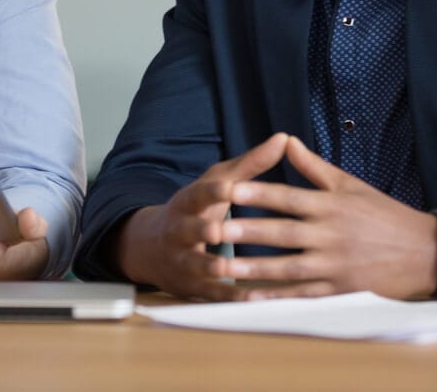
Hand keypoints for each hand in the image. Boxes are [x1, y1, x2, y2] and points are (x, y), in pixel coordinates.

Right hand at [114, 132, 289, 300]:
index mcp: (188, 201)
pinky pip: (209, 293)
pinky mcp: (190, 286)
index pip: (199, 194)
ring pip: (196, 264)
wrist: (153, 247)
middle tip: (219, 231)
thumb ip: (250, 164)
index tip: (228, 187)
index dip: (212, 191)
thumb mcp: (216, 182)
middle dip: (203, 231)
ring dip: (212, 268)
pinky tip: (250, 299)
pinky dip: (228, 296)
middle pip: (190, 230)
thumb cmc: (198, 208)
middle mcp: (179, 230)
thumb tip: (284, 138)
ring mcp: (182, 259)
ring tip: (230, 270)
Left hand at [223, 135, 436, 298]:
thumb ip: (314, 166)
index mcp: (331, 205)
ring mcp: (335, 264)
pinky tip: (252, 297)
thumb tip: (285, 139)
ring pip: (288, 266)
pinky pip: (303, 294)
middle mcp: (331, 234)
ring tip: (224, 267)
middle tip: (214, 229)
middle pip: (282, 233)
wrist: (425, 252)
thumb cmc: (384, 214)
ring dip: (254, 268)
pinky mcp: (340, 289)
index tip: (230, 190)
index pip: (288, 197)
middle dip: (247, 231)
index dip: (258, 193)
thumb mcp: (350, 184)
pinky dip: (278, 297)